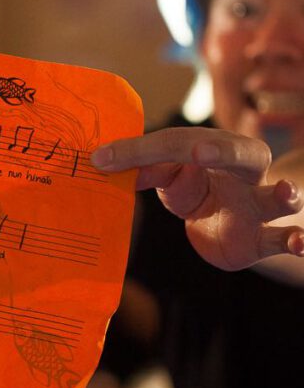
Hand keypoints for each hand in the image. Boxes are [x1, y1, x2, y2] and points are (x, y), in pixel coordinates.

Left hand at [91, 127, 303, 270]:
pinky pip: (282, 237)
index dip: (140, 151)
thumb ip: (145, 170)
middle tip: (198, 151)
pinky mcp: (263, 238)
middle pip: (240, 153)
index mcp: (211, 149)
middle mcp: (241, 171)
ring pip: (276, 197)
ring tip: (285, 194)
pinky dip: (295, 239)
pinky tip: (299, 243)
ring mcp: (257, 204)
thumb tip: (104, 162)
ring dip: (283, 196)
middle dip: (222, 152)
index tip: (103, 159)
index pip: (174, 144)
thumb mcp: (168, 178)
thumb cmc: (196, 189)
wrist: (227, 222)